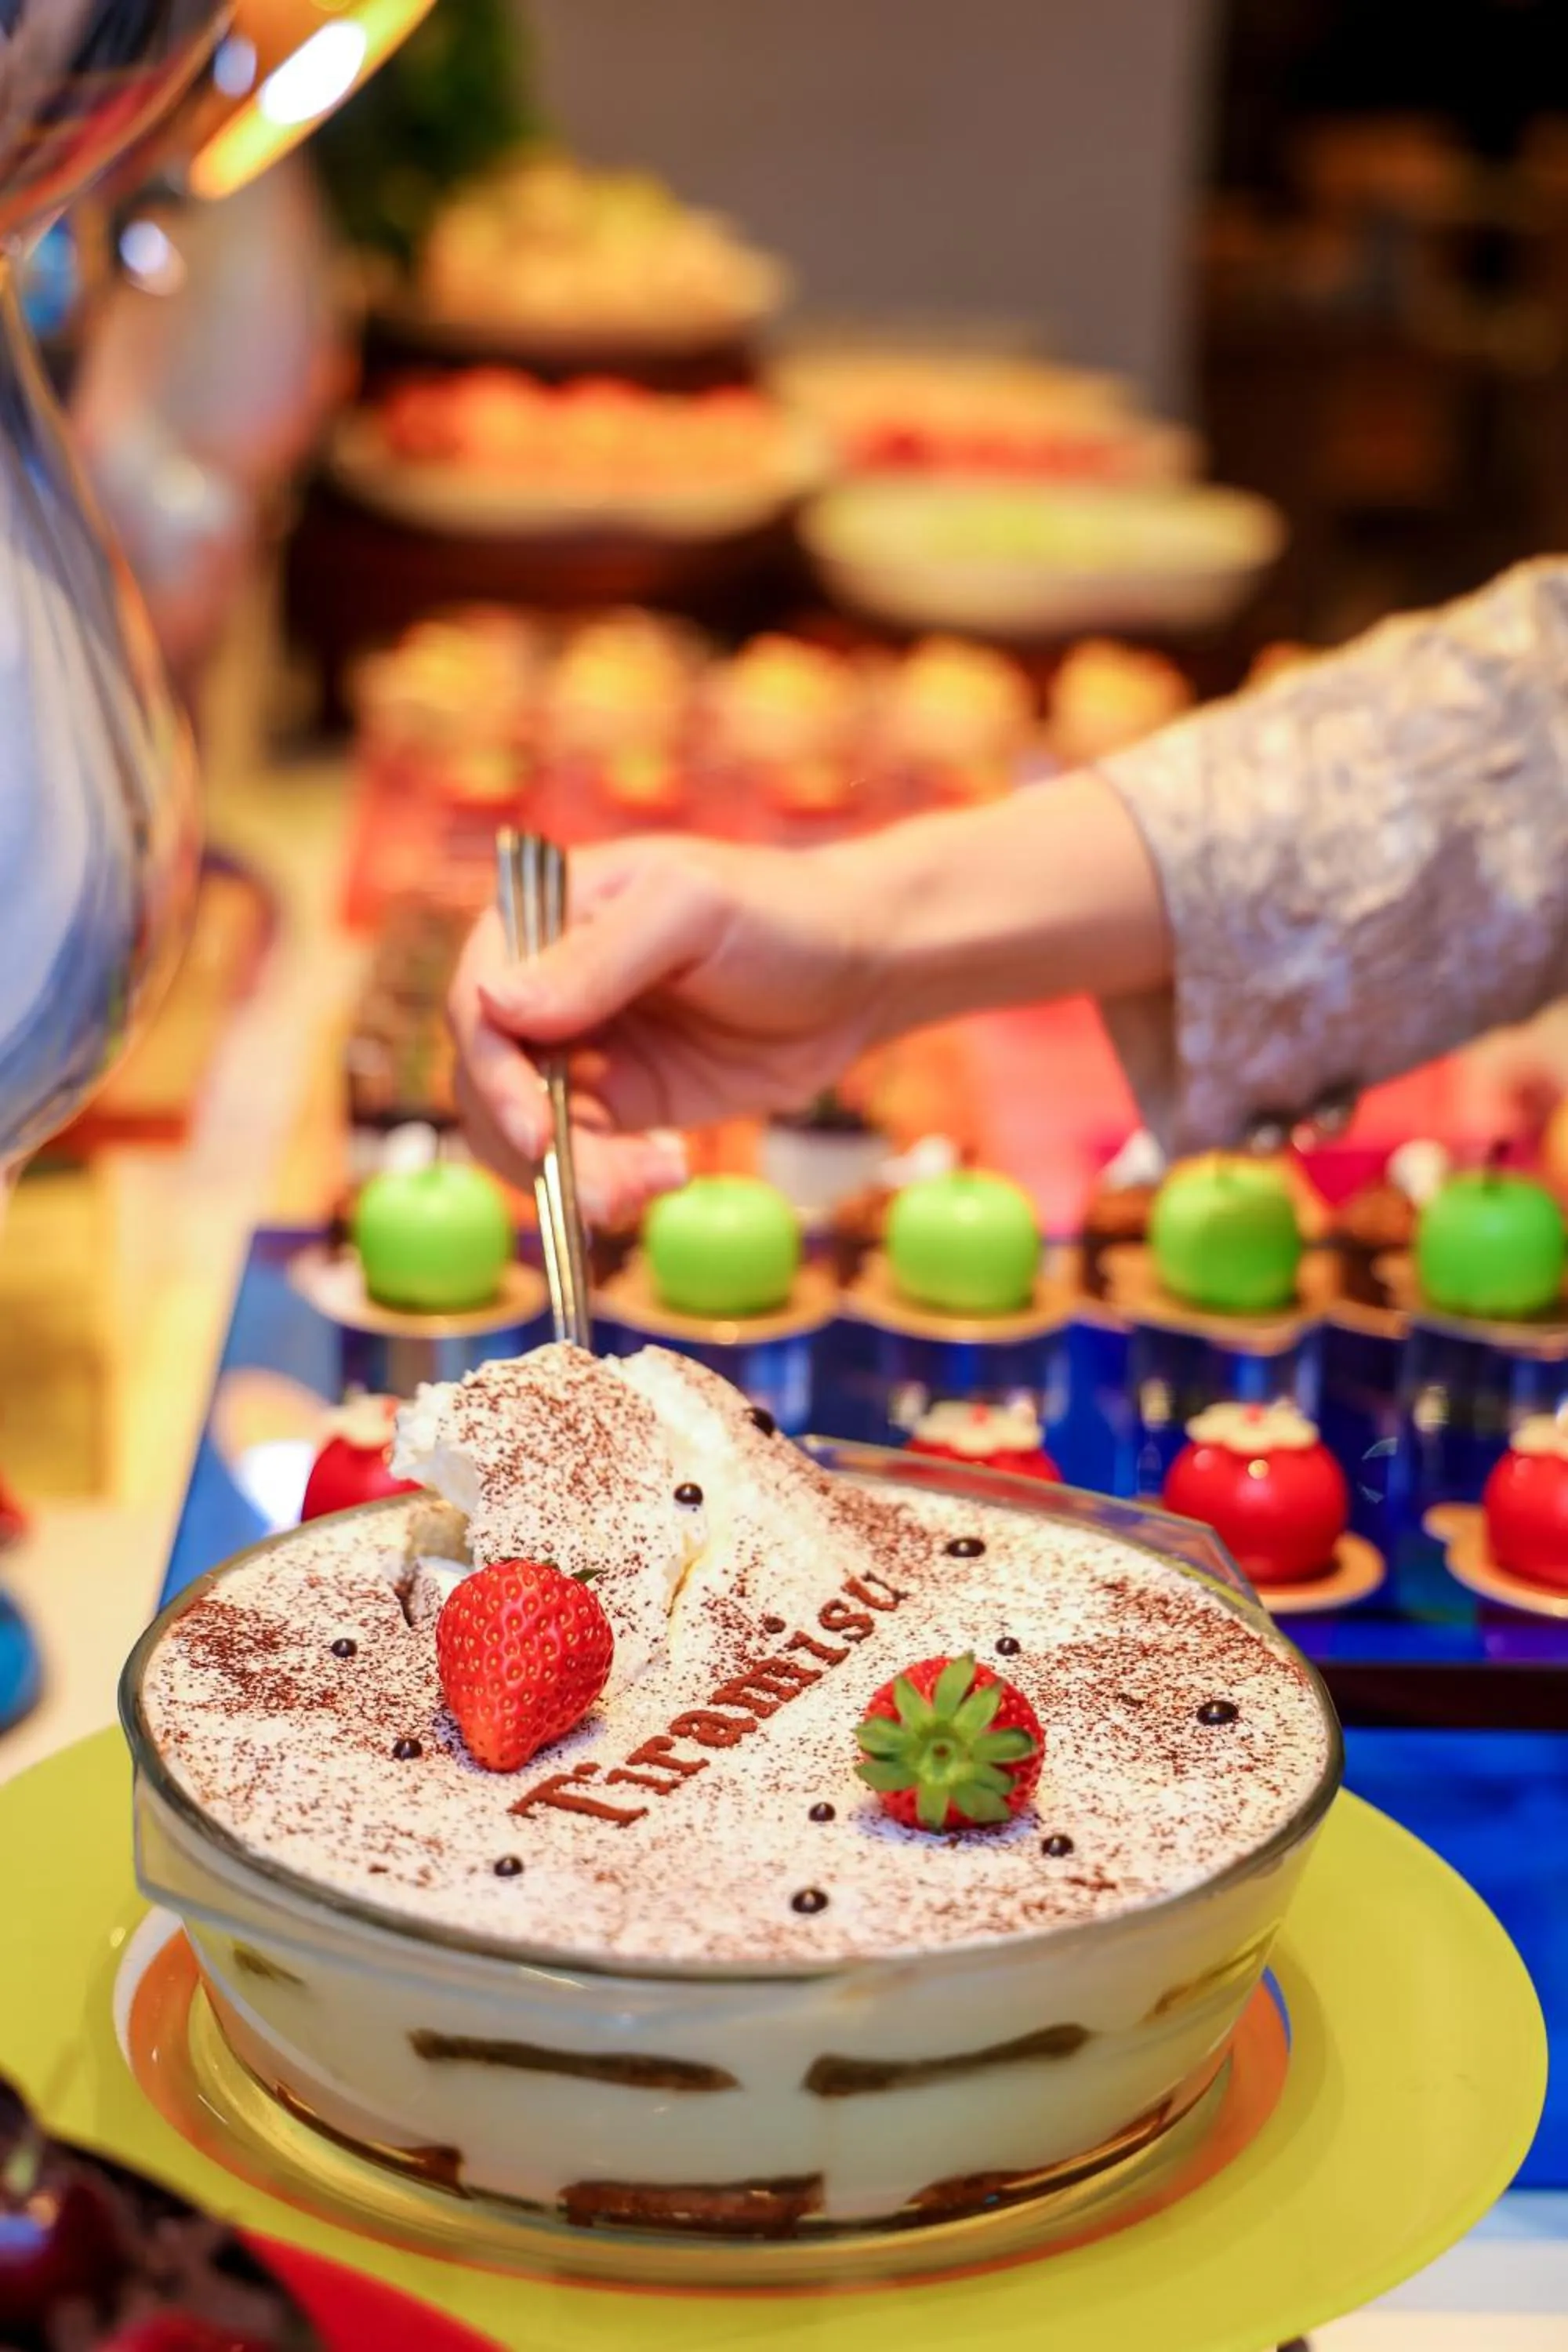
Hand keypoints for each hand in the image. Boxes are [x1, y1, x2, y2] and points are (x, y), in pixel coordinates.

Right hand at [448, 834, 878, 1224]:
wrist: (863, 970)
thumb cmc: (784, 912)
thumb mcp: (694, 911)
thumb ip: (599, 957)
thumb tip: (495, 1006)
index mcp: (543, 916)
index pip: (478, 1002)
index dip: (494, 1075)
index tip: (536, 1134)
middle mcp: (545, 985)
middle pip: (492, 1081)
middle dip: (538, 1145)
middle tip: (607, 1191)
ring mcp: (581, 1048)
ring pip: (528, 1132)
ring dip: (575, 1174)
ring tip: (655, 1182)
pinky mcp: (622, 1102)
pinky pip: (582, 1156)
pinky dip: (610, 1181)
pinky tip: (669, 1172)